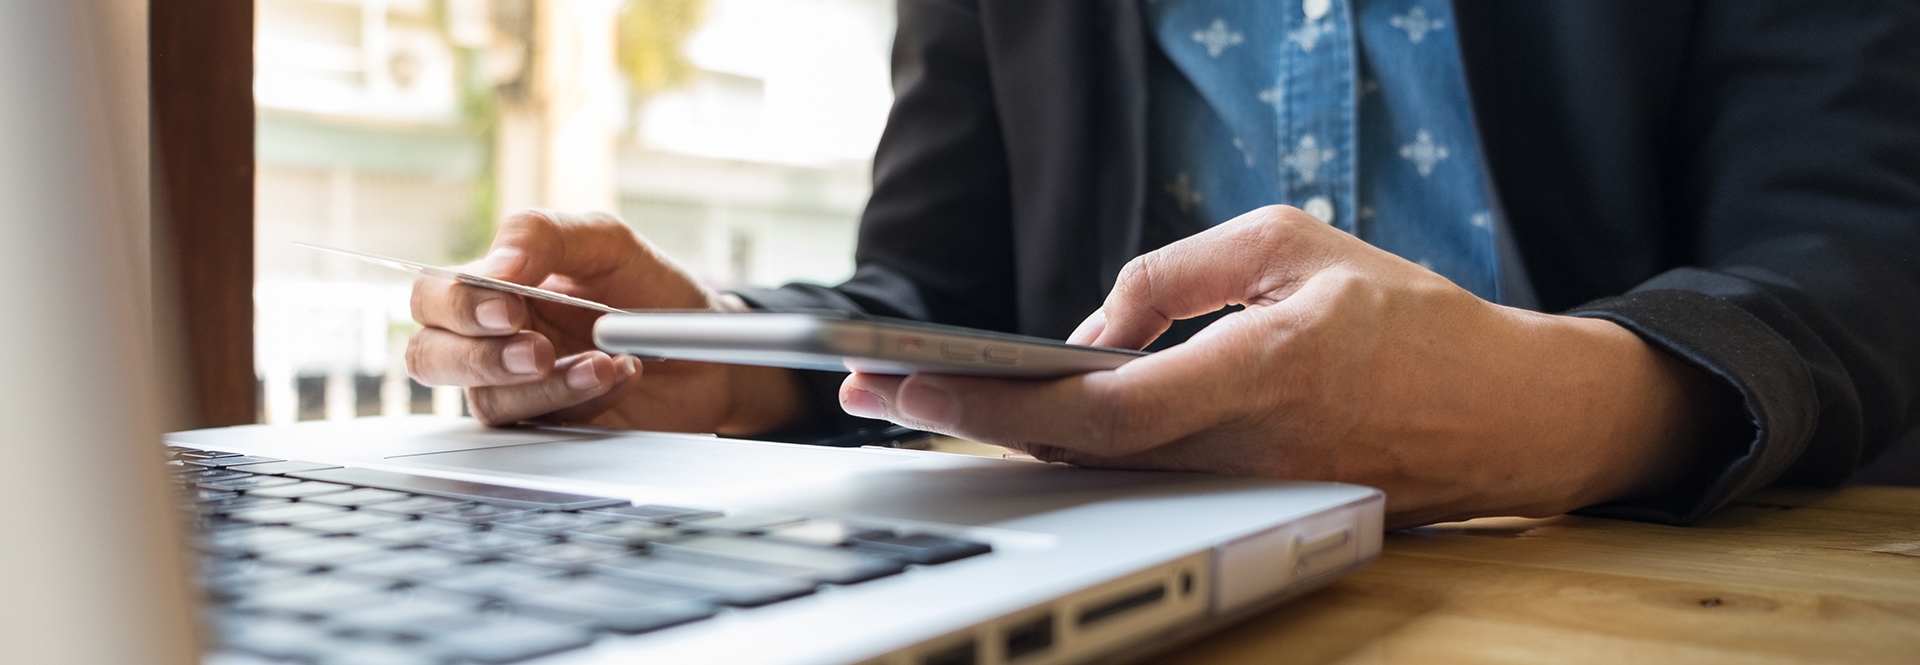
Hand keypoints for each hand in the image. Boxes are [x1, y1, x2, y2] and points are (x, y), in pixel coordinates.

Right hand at [406, 209, 803, 431]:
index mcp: (495, 289)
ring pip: (486, 400)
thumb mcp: (604, 241)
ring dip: (548, 384)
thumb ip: (542, 236)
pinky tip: (618, 376)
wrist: (708, 345)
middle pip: (429, 357)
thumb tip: (494, 267)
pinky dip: (580, 399)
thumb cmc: (649, 288)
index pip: (432, 297)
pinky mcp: (552, 426)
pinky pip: (538, 426)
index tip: (510, 308)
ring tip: (606, 362)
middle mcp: (493, 341)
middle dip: (478, 357)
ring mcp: (520, 389)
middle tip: (538, 350)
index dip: (457, 306)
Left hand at [838, 206, 1713, 527]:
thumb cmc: (1407, 317)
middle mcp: (1242, 446)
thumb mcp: (1291, 244)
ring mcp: (1242, 486)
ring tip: (919, 403)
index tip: (912, 383)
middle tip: (873, 393)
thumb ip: (1176, 274)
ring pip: (1096, 474)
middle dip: (963, 422)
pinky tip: (1010, 430)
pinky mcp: (1245, 500)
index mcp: (1259, 370)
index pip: (1096, 407)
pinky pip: (1135, 481)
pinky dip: (1062, 456)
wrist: (1506, 413)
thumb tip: (1089, 325)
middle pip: (1072, 453)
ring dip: (1000, 440)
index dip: (995, 404)